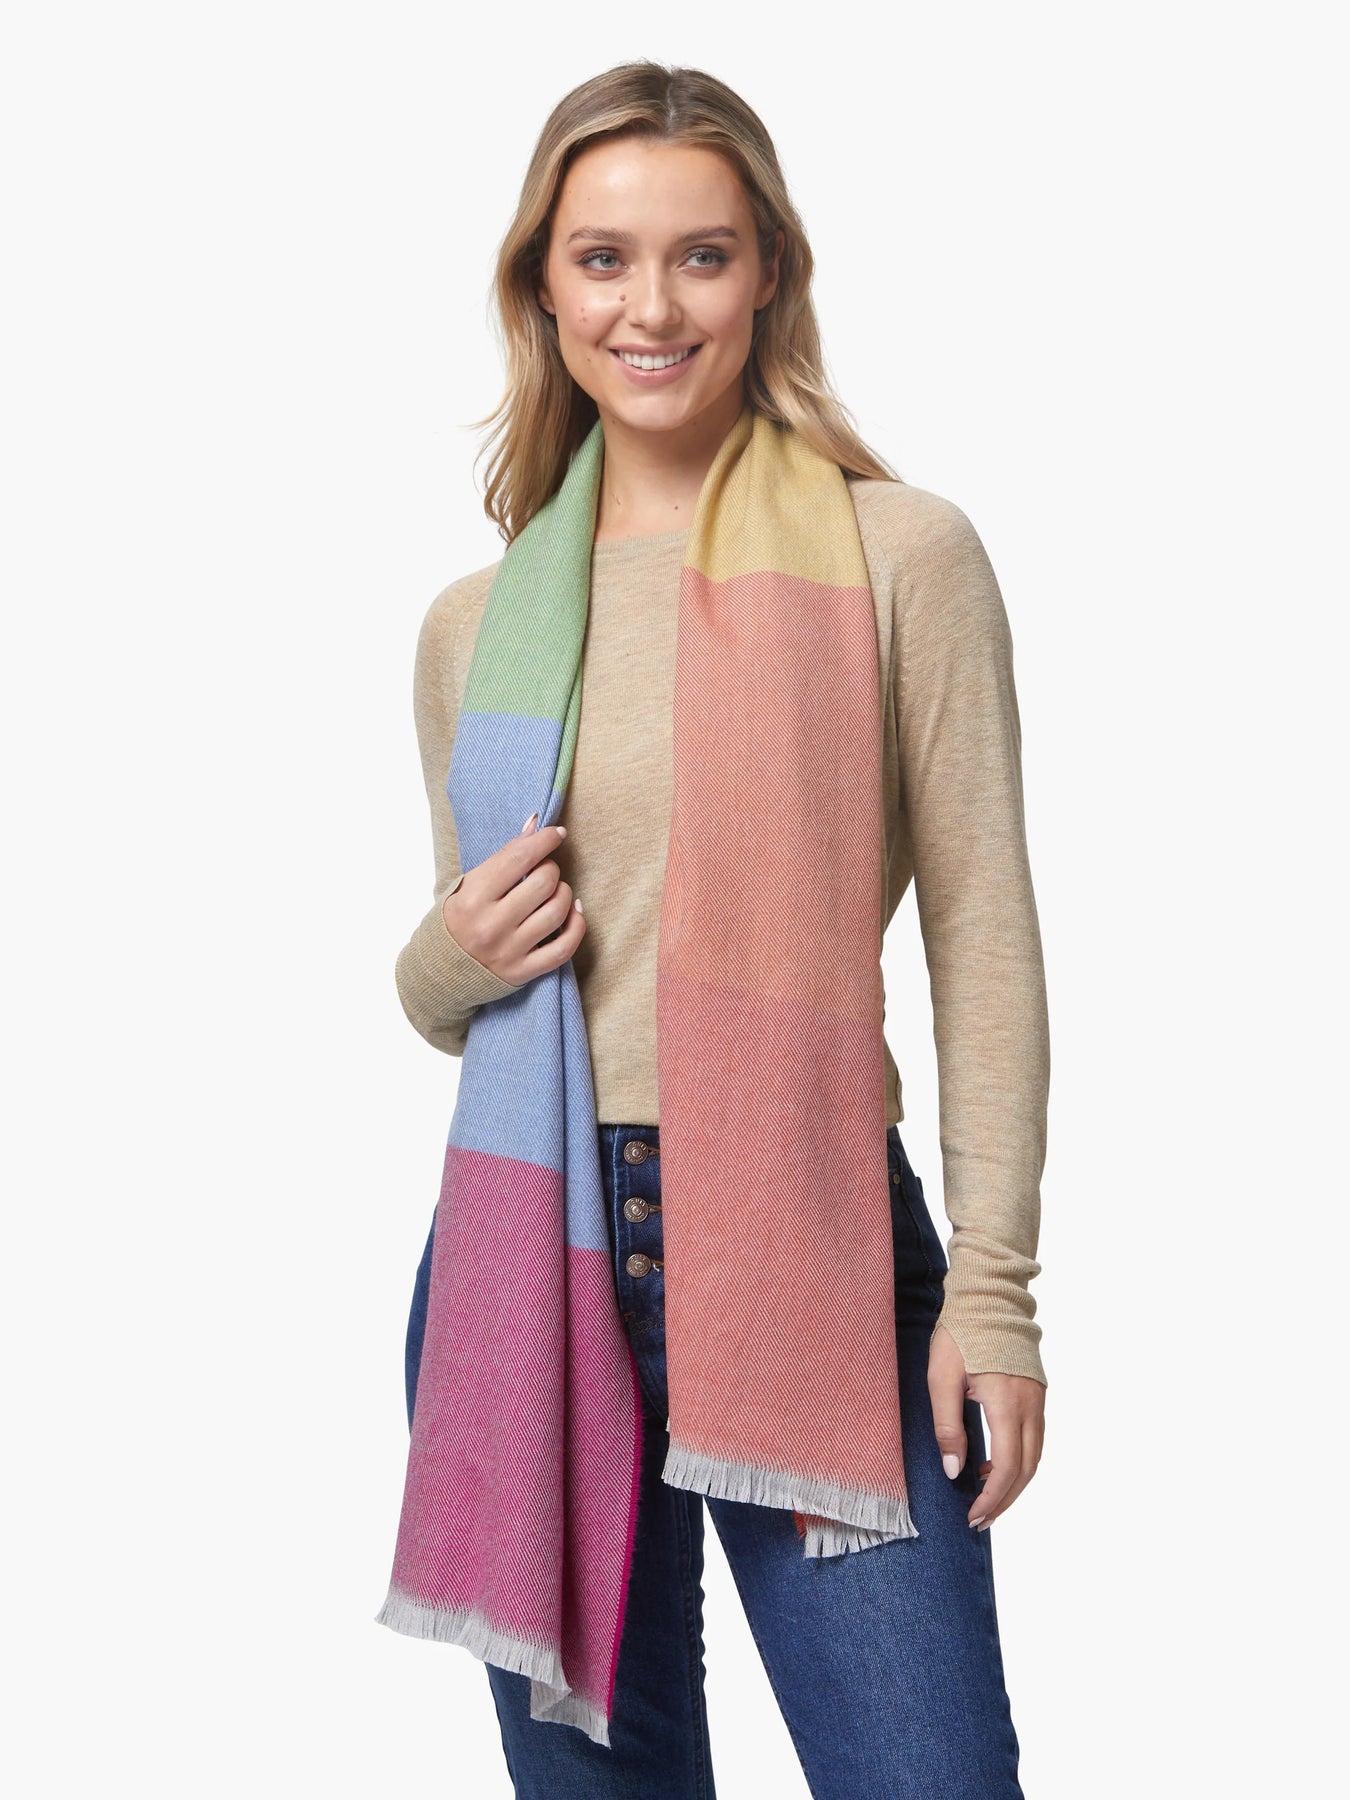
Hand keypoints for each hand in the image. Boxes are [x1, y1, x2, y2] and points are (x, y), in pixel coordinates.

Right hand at [441, 812, 586, 986]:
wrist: (440, 970)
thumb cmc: (457, 919)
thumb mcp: (468, 884)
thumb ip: (503, 856)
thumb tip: (534, 824)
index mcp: (472, 899)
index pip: (519, 859)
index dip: (544, 840)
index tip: (556, 833)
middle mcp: (491, 926)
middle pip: (543, 883)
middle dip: (550, 869)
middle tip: (544, 870)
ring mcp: (509, 951)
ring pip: (557, 912)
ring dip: (564, 893)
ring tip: (555, 891)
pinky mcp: (522, 972)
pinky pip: (564, 948)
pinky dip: (577, 925)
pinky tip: (574, 911)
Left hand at [928, 1322, 1044, 1529]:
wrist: (989, 1297)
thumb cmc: (961, 1333)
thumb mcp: (941, 1378)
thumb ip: (947, 1426)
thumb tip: (954, 1470)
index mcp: (1007, 1404)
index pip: (1006, 1467)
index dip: (991, 1498)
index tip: (972, 1516)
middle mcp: (1030, 1406)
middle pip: (1026, 1470)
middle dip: (1004, 1500)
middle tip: (980, 1519)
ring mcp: (1038, 1399)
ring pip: (1034, 1457)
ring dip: (1013, 1483)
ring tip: (985, 1499)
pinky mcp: (1037, 1393)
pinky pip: (1034, 1439)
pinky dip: (1018, 1460)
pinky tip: (991, 1464)